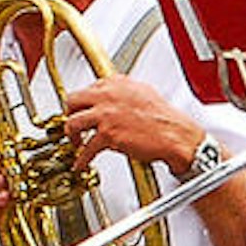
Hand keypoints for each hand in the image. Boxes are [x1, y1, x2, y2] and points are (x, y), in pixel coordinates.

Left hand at [55, 81, 209, 175]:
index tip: (82, 109)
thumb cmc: (164, 119)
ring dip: (71, 135)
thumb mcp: (143, 94)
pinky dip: (82, 158)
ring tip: (75, 142)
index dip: (83, 102)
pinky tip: (81, 163)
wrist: (175, 135)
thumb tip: (113, 98)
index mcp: (117, 83)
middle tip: (72, 123)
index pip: (88, 88)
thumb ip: (124, 93)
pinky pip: (87, 147)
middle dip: (69, 113)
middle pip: (73, 100)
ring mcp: (106, 114)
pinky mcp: (108, 134)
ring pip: (73, 122)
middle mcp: (108, 95)